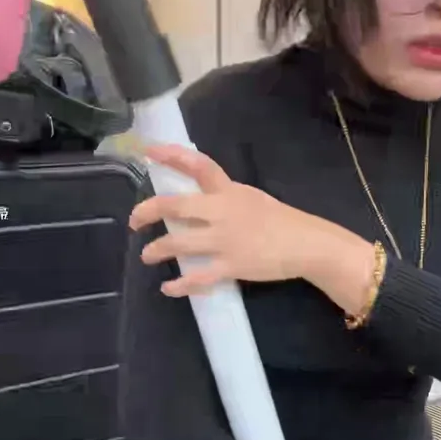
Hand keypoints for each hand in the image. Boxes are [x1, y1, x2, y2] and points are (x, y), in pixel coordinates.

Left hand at [130, 144, 363, 297]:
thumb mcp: (252, 198)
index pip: (198, 166)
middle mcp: (222, 212)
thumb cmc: (281, 220)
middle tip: (135, 220)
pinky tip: (168, 287)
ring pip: (178, 244)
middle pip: (175, 207)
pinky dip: (179, 284)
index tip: (149, 151)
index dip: (172, 156)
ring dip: (156, 250)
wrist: (306, 244)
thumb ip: (225, 197)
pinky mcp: (230, 266)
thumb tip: (200, 201)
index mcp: (229, 191)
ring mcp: (224, 240)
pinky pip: (198, 277)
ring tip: (146, 255)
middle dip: (148, 212)